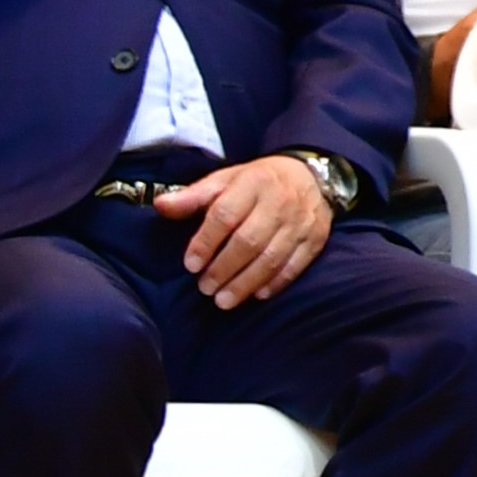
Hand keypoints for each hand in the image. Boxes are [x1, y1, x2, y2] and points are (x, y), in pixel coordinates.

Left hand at [152, 152, 334, 305]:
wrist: (309, 176)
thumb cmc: (256, 183)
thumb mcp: (225, 180)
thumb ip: (193, 196)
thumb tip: (160, 205)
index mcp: (253, 183)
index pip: (226, 215)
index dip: (206, 242)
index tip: (191, 265)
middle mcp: (280, 201)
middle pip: (250, 241)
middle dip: (224, 268)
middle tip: (205, 288)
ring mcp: (302, 221)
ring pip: (272, 257)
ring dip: (246, 282)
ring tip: (224, 300)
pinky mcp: (316, 237)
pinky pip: (297, 264)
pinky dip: (276, 282)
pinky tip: (257, 294)